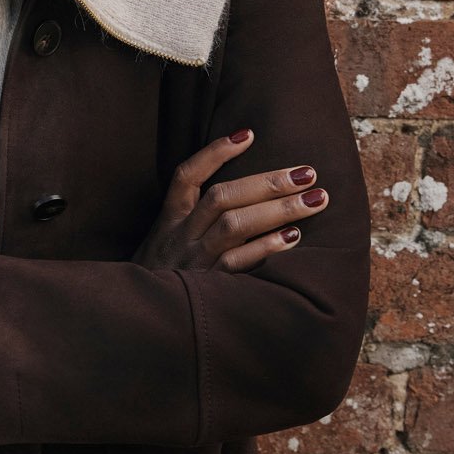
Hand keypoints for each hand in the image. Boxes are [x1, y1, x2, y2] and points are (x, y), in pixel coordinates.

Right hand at [134, 128, 328, 273]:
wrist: (138, 320)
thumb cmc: (159, 278)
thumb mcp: (163, 243)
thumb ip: (191, 220)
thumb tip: (243, 194)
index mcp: (168, 220)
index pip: (187, 176)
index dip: (215, 153)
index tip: (248, 133)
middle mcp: (180, 236)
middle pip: (222, 198)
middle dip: (268, 182)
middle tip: (308, 172)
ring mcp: (193, 261)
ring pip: (234, 226)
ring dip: (278, 209)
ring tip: (315, 199)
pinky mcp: (205, 287)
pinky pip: (238, 263)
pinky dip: (265, 247)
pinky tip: (293, 237)